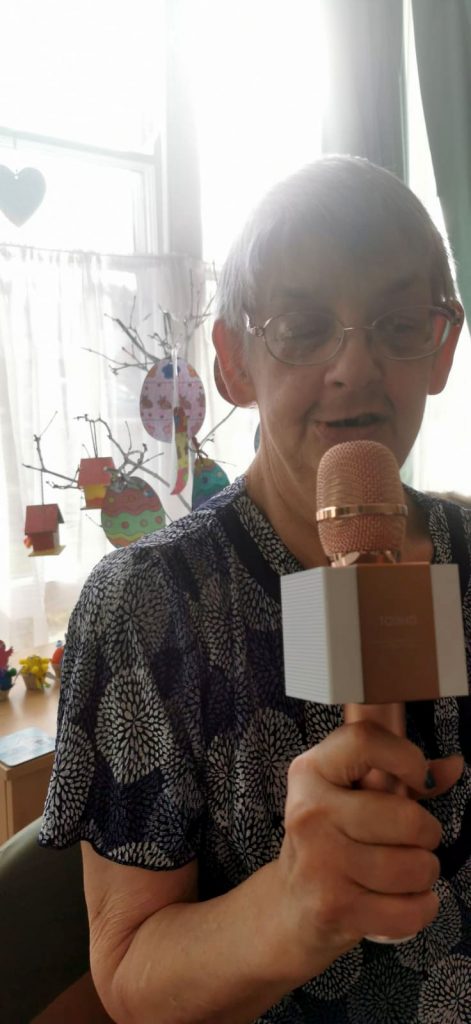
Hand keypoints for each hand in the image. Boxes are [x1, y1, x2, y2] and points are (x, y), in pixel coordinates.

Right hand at [276, 721, 462, 977]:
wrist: (291, 904)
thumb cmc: (330, 841)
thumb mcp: (352, 797)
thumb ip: (402, 778)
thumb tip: (454, 766)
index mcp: (312, 772)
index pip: (364, 741)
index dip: (406, 757)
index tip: (419, 778)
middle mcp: (311, 811)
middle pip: (407, 818)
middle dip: (427, 834)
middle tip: (414, 841)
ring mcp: (321, 861)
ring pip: (414, 867)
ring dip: (425, 874)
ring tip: (407, 872)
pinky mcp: (335, 907)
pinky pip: (410, 910)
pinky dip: (421, 908)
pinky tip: (405, 900)